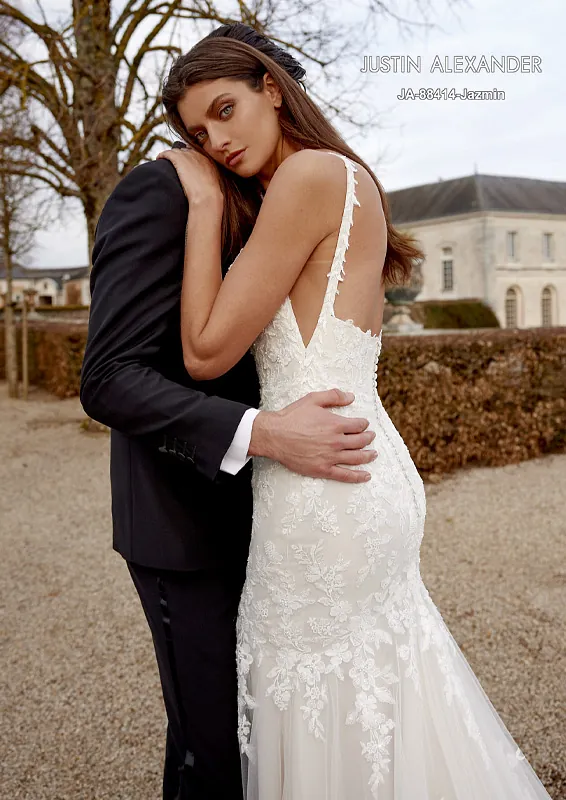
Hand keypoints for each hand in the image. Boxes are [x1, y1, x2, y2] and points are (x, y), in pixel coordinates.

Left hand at [156, 143, 222, 204]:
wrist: (207, 197)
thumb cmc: (210, 197)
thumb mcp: (213, 186)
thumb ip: (208, 181)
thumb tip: (203, 186)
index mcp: (208, 161)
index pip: (196, 155)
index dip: (189, 159)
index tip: (184, 165)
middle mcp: (198, 155)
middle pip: (186, 151)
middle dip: (179, 157)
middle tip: (174, 165)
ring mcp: (189, 156)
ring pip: (176, 151)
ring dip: (171, 156)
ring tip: (165, 161)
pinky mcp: (179, 159)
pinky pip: (168, 153)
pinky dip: (163, 155)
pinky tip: (159, 158)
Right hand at [249, 389, 376, 482]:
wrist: (274, 436)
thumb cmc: (292, 417)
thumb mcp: (312, 399)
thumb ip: (333, 396)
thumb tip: (351, 397)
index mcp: (335, 424)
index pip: (358, 425)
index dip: (363, 424)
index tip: (364, 424)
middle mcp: (336, 441)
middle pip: (360, 441)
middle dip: (368, 438)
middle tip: (371, 437)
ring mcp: (331, 457)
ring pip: (357, 458)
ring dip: (368, 456)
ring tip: (374, 454)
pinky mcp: (323, 469)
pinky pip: (345, 475)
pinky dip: (357, 476)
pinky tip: (366, 476)